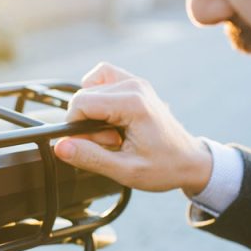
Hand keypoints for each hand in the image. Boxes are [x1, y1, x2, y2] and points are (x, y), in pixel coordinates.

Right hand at [55, 62, 211, 195]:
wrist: (190, 160)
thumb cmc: (164, 167)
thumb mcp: (125, 171)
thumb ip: (90, 157)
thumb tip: (60, 146)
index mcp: (133, 104)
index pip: (81, 103)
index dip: (76, 128)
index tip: (95, 146)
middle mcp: (134, 86)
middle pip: (84, 95)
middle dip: (87, 123)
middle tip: (113, 143)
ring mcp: (135, 82)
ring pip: (89, 86)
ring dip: (92, 110)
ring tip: (113, 131)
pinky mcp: (134, 84)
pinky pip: (101, 79)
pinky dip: (97, 96)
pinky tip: (107, 116)